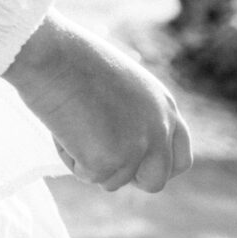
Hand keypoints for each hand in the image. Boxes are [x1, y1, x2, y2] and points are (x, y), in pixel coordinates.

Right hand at [3, 13, 193, 193]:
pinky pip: (87, 175)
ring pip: (114, 181)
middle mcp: (160, 129)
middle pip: (155, 181)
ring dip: (92, 163)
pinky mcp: (110, 161)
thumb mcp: (124, 86)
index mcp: (166, 107)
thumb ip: (136, 118)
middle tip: (101, 158)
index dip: (158, 168)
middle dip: (129, 177)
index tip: (137, 168)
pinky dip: (71, 159)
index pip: (181, 158)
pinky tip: (66, 127)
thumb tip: (123, 145)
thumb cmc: (77, 61)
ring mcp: (138, 147)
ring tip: (75, 123)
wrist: (56, 56)